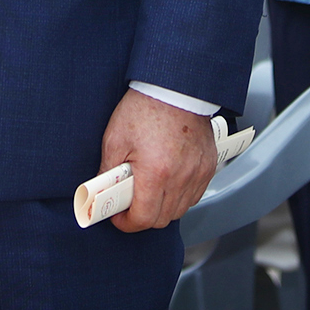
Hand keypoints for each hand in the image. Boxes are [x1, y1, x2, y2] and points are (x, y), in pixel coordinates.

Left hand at [96, 89, 217, 231]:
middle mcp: (181, 177)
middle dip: (142, 216)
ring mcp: (197, 173)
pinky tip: (168, 182)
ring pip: (180, 210)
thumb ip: (107, 172)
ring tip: (149, 189)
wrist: (174, 86)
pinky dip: (180, 196)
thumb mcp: (115, 139)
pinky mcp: (208, 166)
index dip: (126, 223)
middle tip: (131, 201)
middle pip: (161, 219)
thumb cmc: (145, 107)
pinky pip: (194, 196)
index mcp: (156, 172)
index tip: (118, 216)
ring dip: (162, 208)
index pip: (143, 218)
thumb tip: (102, 193)